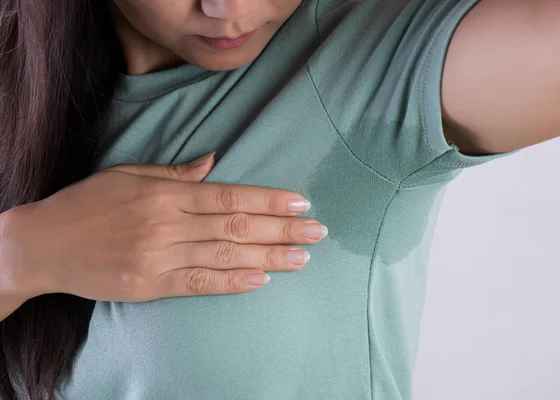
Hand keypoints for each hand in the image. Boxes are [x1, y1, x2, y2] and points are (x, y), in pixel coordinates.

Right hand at [5, 153, 325, 301]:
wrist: (43, 245)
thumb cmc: (87, 204)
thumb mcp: (128, 175)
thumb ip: (175, 174)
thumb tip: (212, 163)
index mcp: (166, 195)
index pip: (230, 197)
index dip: (268, 201)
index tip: (300, 203)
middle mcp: (168, 225)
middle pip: (237, 228)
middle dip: (282, 229)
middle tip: (318, 231)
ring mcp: (160, 257)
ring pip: (226, 257)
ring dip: (269, 257)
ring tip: (303, 257)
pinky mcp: (151, 286)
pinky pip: (199, 284)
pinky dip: (233, 283)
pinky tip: (262, 279)